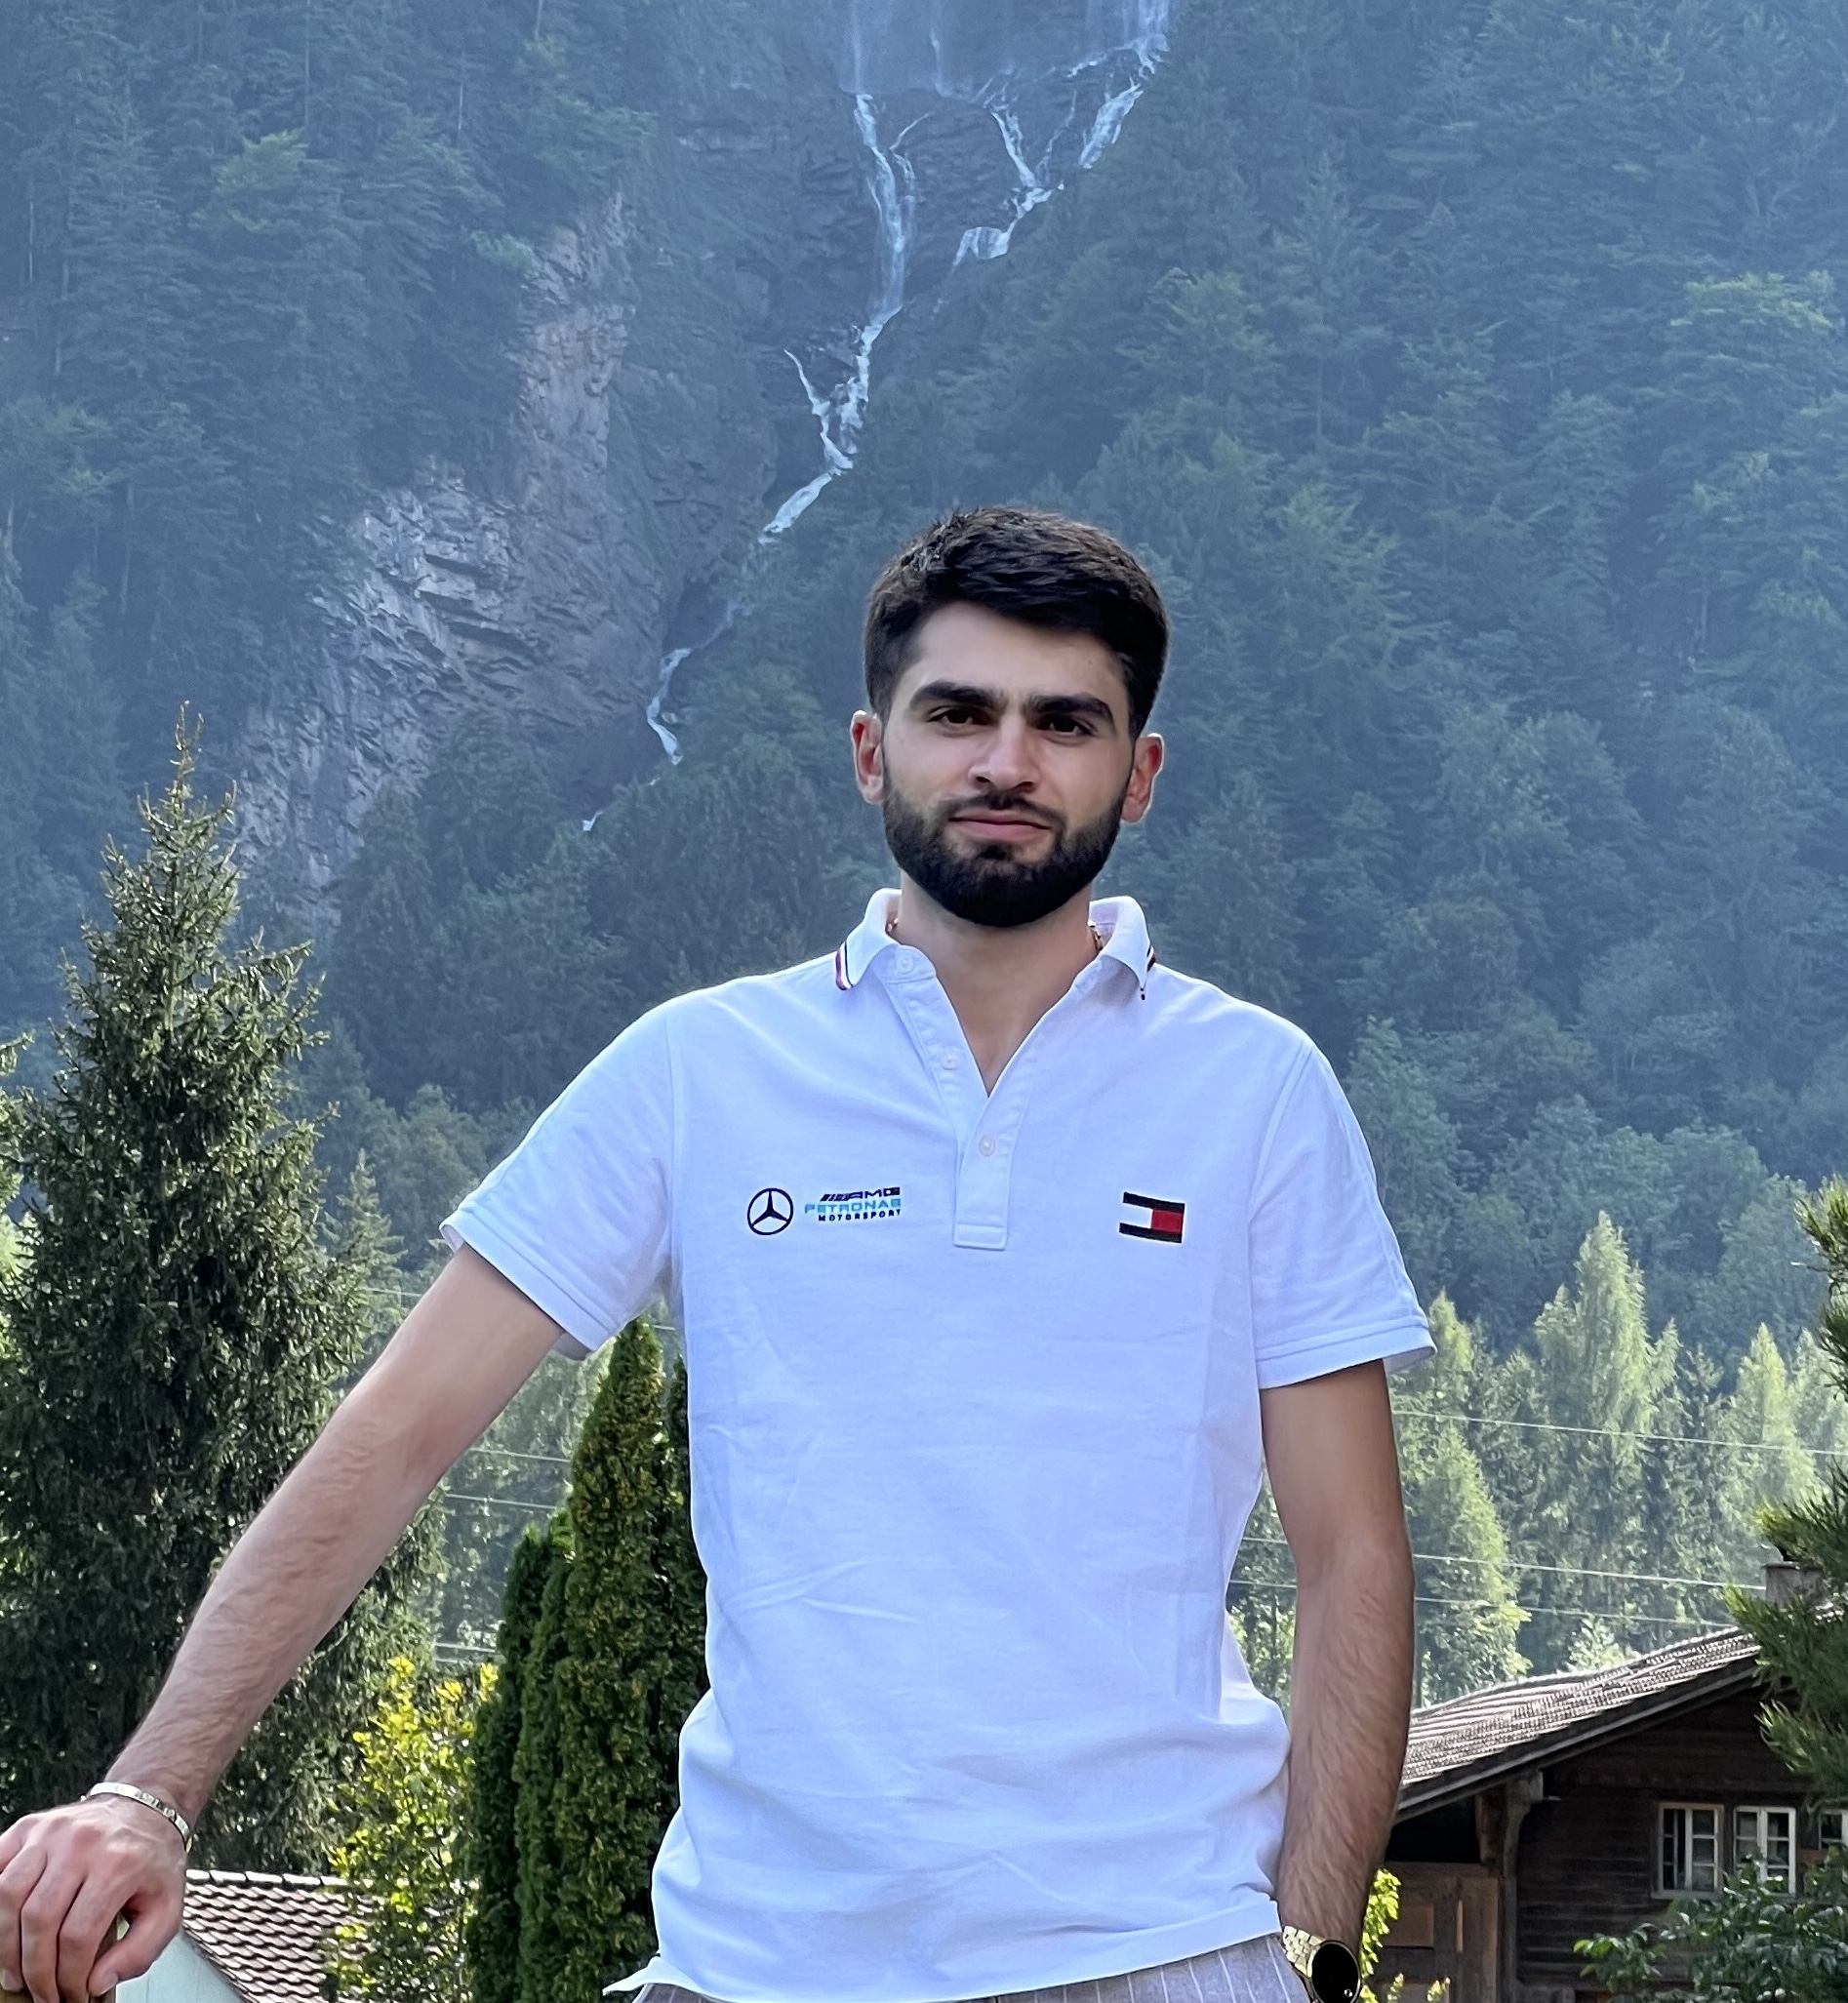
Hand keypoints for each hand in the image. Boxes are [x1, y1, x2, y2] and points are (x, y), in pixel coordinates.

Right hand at [0, 1797, 186, 2002]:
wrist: (145, 1808)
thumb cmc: (152, 1860)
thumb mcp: (167, 1908)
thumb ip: (140, 1952)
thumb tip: (97, 1983)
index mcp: (120, 1862)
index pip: (78, 1935)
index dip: (68, 1977)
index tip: (72, 1995)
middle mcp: (83, 1842)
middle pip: (40, 1919)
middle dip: (36, 1970)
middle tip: (41, 1994)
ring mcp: (52, 1831)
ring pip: (10, 1895)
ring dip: (7, 1945)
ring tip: (17, 1974)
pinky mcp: (30, 1826)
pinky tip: (4, 1929)